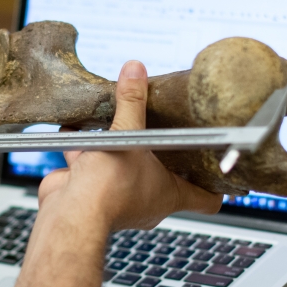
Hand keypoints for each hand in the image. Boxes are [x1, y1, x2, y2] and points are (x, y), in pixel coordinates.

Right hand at [38, 60, 221, 233]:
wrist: (69, 215)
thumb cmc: (107, 191)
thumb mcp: (127, 136)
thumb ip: (132, 103)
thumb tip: (136, 71)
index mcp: (170, 195)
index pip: (207, 199)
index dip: (215, 187)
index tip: (218, 171)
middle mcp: (148, 201)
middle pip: (163, 176)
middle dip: (158, 153)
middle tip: (161, 129)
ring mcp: (119, 198)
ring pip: (124, 168)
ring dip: (118, 148)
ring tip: (116, 123)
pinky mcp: (91, 193)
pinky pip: (90, 167)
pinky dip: (84, 150)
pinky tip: (76, 131)